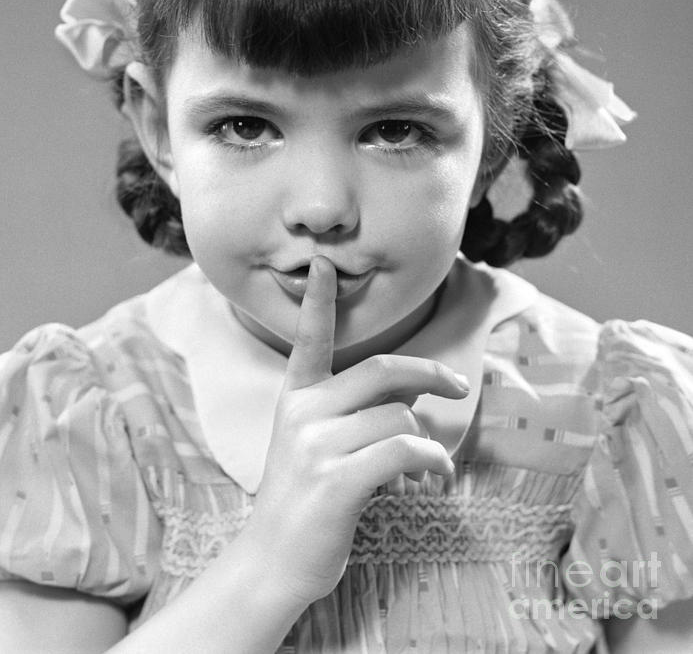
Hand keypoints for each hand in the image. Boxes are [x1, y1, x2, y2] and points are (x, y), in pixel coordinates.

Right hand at [245, 256, 468, 607]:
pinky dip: (433, 462)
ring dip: (427, 443)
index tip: (323, 264)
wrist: (272, 562)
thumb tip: (414, 396)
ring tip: (425, 469)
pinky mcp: (337, 478)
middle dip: (429, 374)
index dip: (319, 300)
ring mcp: (316, 444)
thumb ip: (353, 411)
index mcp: (295, 397)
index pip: (309, 339)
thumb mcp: (316, 444)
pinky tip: (435, 477)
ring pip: (400, 417)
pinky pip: (406, 450)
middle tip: (458, 388)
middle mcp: (302, 411)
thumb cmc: (305, 500)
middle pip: (382, 370)